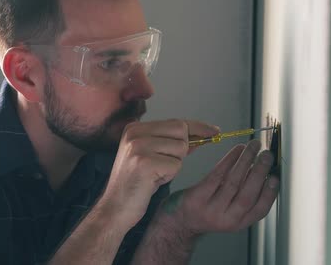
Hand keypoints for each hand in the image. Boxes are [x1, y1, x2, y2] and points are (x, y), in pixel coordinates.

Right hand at [97, 119, 219, 228]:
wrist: (115, 208)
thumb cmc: (137, 184)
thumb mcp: (152, 157)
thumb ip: (173, 143)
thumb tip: (201, 134)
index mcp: (135, 128)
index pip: (176, 122)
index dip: (198, 127)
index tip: (215, 130)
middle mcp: (135, 132)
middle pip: (181, 131)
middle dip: (182, 150)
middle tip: (165, 165)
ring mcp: (138, 146)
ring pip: (180, 148)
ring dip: (174, 164)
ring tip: (155, 174)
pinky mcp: (145, 162)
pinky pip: (176, 165)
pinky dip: (169, 175)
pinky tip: (153, 181)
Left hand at [160, 140, 278, 235]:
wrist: (181, 220)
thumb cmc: (210, 210)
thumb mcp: (231, 211)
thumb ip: (246, 196)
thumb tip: (265, 170)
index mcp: (239, 223)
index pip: (260, 210)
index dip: (270, 193)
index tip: (276, 176)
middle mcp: (226, 219)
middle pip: (247, 194)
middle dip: (260, 172)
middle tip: (267, 155)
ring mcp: (210, 209)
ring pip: (233, 182)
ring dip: (246, 161)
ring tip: (254, 146)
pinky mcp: (197, 197)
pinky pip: (217, 176)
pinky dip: (229, 160)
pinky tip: (237, 150)